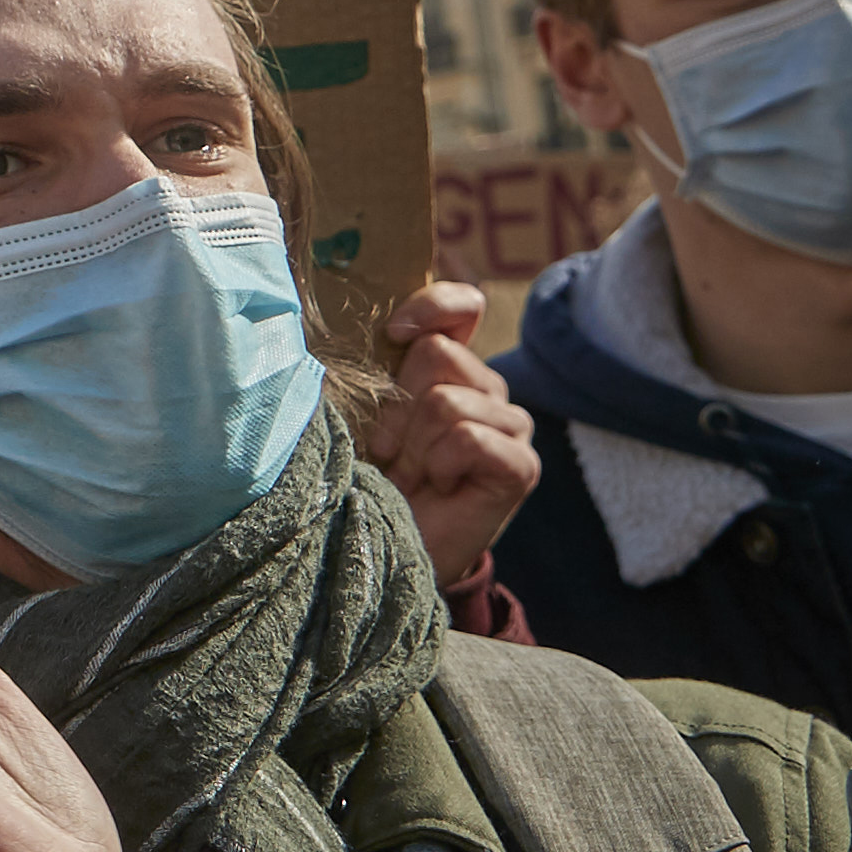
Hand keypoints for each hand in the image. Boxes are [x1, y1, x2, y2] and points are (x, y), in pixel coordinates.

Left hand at [362, 281, 538, 582]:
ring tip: (409, 476)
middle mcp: (486, 389)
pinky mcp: (522, 465)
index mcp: (448, 366)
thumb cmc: (362, 475)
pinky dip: (439, 464)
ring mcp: (510, 426)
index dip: (433, 305)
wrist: (382, 546)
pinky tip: (437, 486)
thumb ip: (360, 367)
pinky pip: (470, 438)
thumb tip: (329, 326)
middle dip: (397, 406)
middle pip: (438, 353)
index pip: (463, 306)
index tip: (393, 331)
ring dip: (413, 445)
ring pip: (447, 399)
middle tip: (389, 451)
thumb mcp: (352, 412)